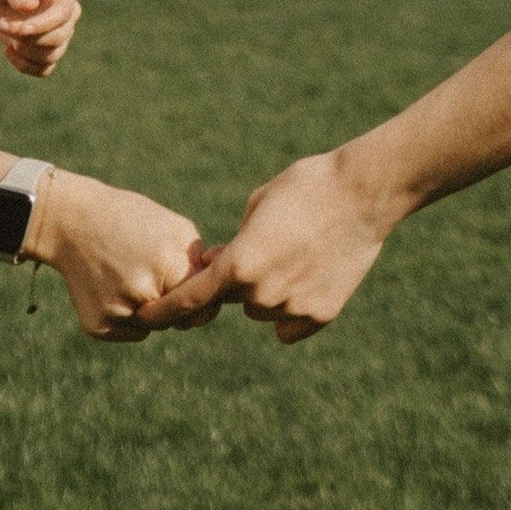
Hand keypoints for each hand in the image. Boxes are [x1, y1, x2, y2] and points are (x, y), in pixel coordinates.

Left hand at [0, 0, 81, 76]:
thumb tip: (31, 6)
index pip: (64, 12)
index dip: (43, 25)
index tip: (19, 29)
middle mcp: (68, 10)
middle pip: (59, 36)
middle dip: (28, 37)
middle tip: (2, 24)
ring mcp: (60, 31)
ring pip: (52, 55)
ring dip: (24, 51)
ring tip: (4, 34)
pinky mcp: (48, 49)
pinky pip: (44, 69)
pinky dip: (25, 65)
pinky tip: (7, 50)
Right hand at [27, 171, 208, 340]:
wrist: (73, 222)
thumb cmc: (130, 218)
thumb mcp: (174, 227)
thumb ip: (199, 261)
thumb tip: (215, 292)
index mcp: (167, 265)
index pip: (201, 299)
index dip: (204, 295)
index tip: (200, 287)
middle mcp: (142, 294)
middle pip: (178, 318)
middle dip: (179, 305)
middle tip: (164, 280)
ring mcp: (118, 314)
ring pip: (154, 327)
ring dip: (153, 311)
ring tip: (133, 276)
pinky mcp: (98, 327)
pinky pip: (130, 332)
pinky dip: (129, 316)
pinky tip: (115, 287)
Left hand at [153, 144, 397, 343]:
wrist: (365, 192)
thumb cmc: (308, 186)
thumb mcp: (259, 202)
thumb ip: (235, 242)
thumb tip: (219, 266)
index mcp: (239, 264)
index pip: (190, 298)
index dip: (165, 310)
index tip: (146, 319)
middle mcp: (261, 293)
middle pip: (236, 300)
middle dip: (243, 279)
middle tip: (271, 245)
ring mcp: (293, 308)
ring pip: (265, 310)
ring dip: (271, 291)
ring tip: (300, 252)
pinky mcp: (321, 315)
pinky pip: (291, 324)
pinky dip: (295, 308)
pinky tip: (313, 276)